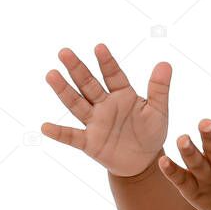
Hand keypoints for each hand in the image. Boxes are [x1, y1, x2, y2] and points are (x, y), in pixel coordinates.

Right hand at [41, 43, 169, 177]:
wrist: (143, 162)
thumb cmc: (151, 133)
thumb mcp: (158, 111)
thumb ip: (159, 88)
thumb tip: (165, 63)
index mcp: (123, 94)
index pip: (113, 75)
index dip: (106, 62)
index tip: (99, 47)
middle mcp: (105, 105)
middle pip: (88, 84)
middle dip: (77, 69)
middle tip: (64, 52)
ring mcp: (95, 122)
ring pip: (77, 104)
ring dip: (64, 91)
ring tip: (51, 75)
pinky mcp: (89, 142)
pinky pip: (72, 137)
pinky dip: (59, 133)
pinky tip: (45, 127)